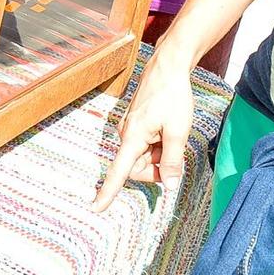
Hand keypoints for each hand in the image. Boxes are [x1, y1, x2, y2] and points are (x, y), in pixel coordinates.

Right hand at [92, 55, 196, 210]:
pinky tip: (167, 129)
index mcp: (133, 137)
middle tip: (175, 153)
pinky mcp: (135, 124)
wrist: (168, 67)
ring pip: (143, 157)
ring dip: (158, 155)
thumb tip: (169, 185)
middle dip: (156, 168)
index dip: (108, 191)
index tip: (96, 207)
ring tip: (172, 134)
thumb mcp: (178, 131)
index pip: (119, 171)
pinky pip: (144, 145)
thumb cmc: (173, 96)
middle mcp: (126, 134)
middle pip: (136, 168)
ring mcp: (130, 128)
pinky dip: (157, 145)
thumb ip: (172, 160)